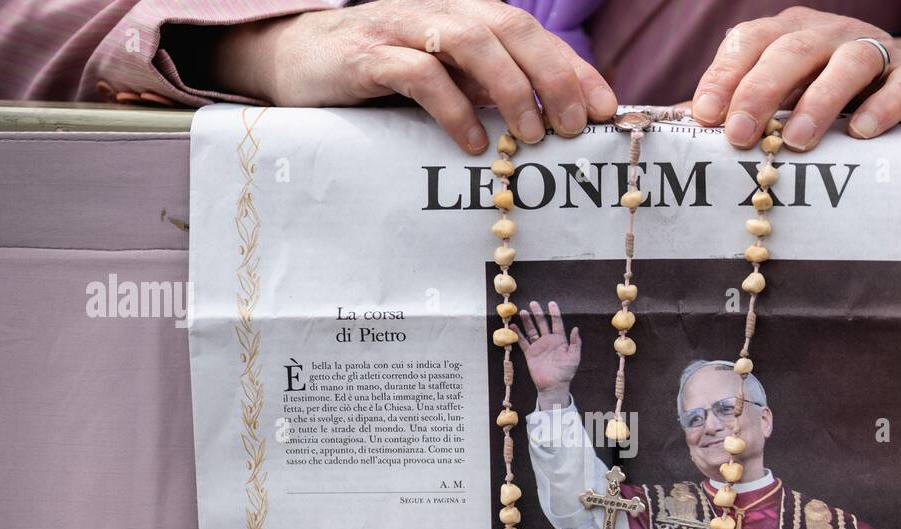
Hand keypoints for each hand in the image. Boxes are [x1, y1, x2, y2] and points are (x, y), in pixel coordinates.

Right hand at [211, 0, 616, 153]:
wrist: (296, 60)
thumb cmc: (379, 77)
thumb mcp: (443, 81)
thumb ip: (486, 93)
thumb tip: (545, 128)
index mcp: (465, 17)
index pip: (533, 32)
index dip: (573, 67)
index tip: (605, 110)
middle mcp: (440, 14)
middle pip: (510, 28)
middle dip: (551, 76)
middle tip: (573, 127)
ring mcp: (403, 30)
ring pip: (470, 41)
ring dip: (509, 89)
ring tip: (529, 136)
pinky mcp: (367, 57)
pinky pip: (419, 73)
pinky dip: (452, 108)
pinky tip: (472, 143)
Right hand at [515, 301, 579, 408]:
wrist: (553, 386)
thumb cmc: (566, 372)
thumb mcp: (574, 357)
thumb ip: (575, 343)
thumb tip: (576, 328)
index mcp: (560, 340)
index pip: (557, 323)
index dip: (554, 313)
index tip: (551, 303)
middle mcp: (548, 341)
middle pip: (542, 323)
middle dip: (538, 313)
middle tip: (533, 303)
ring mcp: (538, 346)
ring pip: (532, 330)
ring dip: (527, 321)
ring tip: (522, 312)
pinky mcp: (530, 353)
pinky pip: (523, 342)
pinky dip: (518, 334)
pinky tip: (513, 326)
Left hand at [690, 7, 900, 149]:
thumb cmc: (827, 96)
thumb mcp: (782, 98)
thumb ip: (738, 109)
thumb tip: (684, 129)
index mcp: (788, 35)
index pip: (749, 42)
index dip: (724, 76)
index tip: (704, 116)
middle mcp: (828, 34)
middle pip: (791, 51)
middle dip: (760, 92)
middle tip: (739, 135)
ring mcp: (874, 50)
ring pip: (847, 63)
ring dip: (818, 101)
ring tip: (797, 140)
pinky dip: (882, 105)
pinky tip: (861, 132)